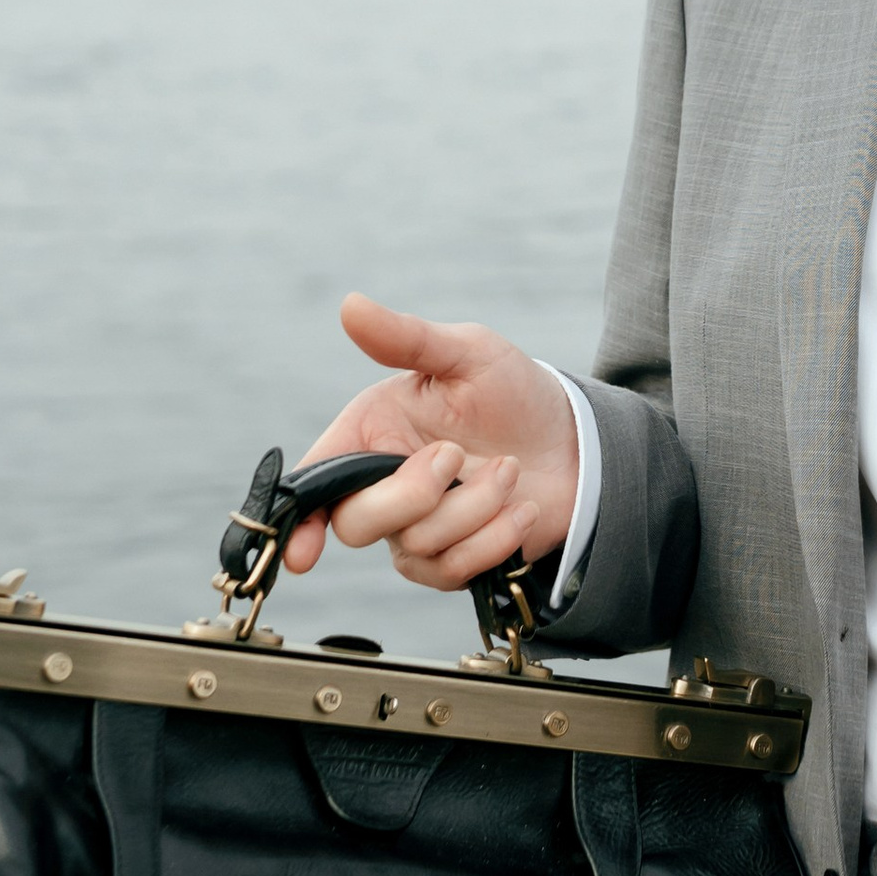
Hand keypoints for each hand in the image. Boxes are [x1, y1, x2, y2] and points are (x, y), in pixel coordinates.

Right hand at [281, 293, 581, 593]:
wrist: (575, 443)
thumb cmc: (513, 393)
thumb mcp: (467, 353)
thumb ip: (408, 339)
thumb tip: (351, 306)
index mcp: (371, 432)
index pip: (317, 480)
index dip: (301, 517)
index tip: (300, 553)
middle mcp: (383, 485)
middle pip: (356, 522)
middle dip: (414, 494)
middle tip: (459, 454)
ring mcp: (416, 529)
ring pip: (416, 544)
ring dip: (475, 506)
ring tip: (509, 469)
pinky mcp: (451, 560)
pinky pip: (454, 569)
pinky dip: (494, 539)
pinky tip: (521, 508)